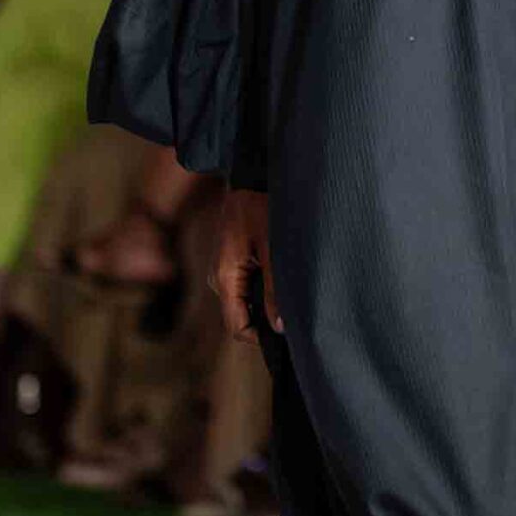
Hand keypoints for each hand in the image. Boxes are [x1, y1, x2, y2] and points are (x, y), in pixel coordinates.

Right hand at [208, 184, 282, 338]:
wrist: (249, 177)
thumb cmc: (262, 207)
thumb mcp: (274, 249)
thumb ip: (275, 289)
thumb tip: (279, 327)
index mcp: (224, 277)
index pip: (237, 326)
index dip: (260, 337)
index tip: (288, 334)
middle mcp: (218, 279)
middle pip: (241, 317)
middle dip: (267, 320)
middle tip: (297, 314)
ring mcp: (224, 271)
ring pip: (245, 303)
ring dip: (267, 304)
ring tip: (292, 293)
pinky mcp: (231, 264)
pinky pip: (246, 288)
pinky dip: (264, 290)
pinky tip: (282, 280)